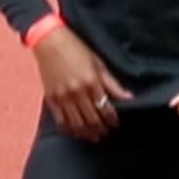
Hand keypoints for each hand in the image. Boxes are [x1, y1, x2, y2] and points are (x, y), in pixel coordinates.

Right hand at [32, 27, 131, 141]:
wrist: (50, 41)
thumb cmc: (76, 49)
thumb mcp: (98, 63)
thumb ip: (112, 83)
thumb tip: (128, 97)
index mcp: (91, 82)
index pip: (105, 109)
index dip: (112, 120)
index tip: (115, 124)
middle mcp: (77, 92)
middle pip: (91, 119)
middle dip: (101, 129)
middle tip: (106, 134)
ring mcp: (62, 97)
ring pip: (77, 124)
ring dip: (87, 133)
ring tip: (94, 137)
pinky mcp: (51, 99)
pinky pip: (61, 121)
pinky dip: (70, 129)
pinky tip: (76, 132)